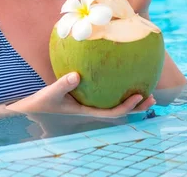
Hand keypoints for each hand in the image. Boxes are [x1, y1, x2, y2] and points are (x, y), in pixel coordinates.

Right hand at [5, 72, 155, 116]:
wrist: (33, 106)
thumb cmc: (42, 101)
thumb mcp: (51, 93)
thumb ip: (62, 85)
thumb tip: (76, 75)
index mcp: (87, 110)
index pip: (112, 111)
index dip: (127, 106)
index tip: (139, 96)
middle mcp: (91, 107)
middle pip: (119, 109)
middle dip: (137, 106)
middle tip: (153, 97)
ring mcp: (89, 103)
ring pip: (114, 102)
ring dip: (130, 98)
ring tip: (145, 89)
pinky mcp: (85, 96)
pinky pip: (104, 92)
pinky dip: (115, 87)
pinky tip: (120, 76)